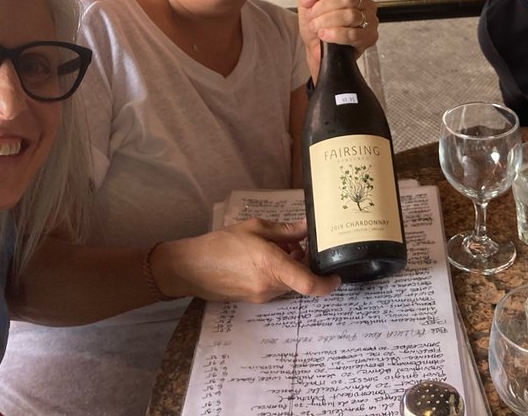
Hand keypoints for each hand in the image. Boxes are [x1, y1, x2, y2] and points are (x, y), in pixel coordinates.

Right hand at [153, 219, 339, 302]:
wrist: (190, 268)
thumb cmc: (221, 243)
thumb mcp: (255, 228)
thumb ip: (285, 230)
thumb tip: (307, 227)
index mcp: (272, 266)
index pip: (309, 284)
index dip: (328, 284)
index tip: (337, 276)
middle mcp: (270, 286)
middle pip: (300, 280)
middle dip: (304, 264)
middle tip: (296, 245)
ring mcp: (261, 296)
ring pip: (288, 284)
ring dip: (289, 268)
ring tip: (276, 247)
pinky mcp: (253, 300)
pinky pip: (275, 287)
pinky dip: (277, 274)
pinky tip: (262, 258)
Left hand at [297, 0, 378, 75]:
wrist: (317, 50)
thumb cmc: (318, 26)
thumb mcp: (307, 6)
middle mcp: (365, 2)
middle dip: (324, 7)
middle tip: (312, 16)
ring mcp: (369, 20)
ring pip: (350, 15)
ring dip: (327, 21)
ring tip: (316, 26)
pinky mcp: (369, 37)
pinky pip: (353, 34)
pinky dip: (335, 34)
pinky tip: (325, 35)